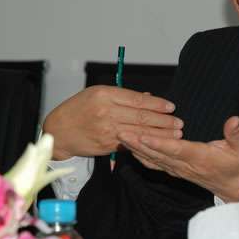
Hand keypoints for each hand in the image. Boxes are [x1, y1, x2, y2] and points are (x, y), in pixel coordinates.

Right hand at [42, 85, 182, 160]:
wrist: (59, 131)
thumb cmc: (79, 109)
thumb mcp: (97, 94)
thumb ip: (123, 96)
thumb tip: (148, 98)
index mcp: (105, 95)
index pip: (138, 100)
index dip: (157, 104)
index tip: (171, 107)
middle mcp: (106, 112)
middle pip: (142, 116)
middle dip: (164, 121)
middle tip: (179, 123)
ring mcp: (107, 130)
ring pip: (140, 131)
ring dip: (160, 133)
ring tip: (176, 134)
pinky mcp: (107, 145)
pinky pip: (131, 143)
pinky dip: (146, 143)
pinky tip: (158, 143)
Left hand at [117, 116, 238, 201]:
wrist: (237, 186)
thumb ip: (237, 134)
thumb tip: (233, 120)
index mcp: (200, 157)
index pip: (175, 149)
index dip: (158, 142)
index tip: (142, 135)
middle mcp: (186, 165)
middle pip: (157, 154)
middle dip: (138, 143)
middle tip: (121, 132)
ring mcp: (179, 169)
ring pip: (153, 159)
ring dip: (136, 149)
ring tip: (121, 137)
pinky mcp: (176, 170)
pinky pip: (155, 163)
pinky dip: (141, 155)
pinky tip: (132, 149)